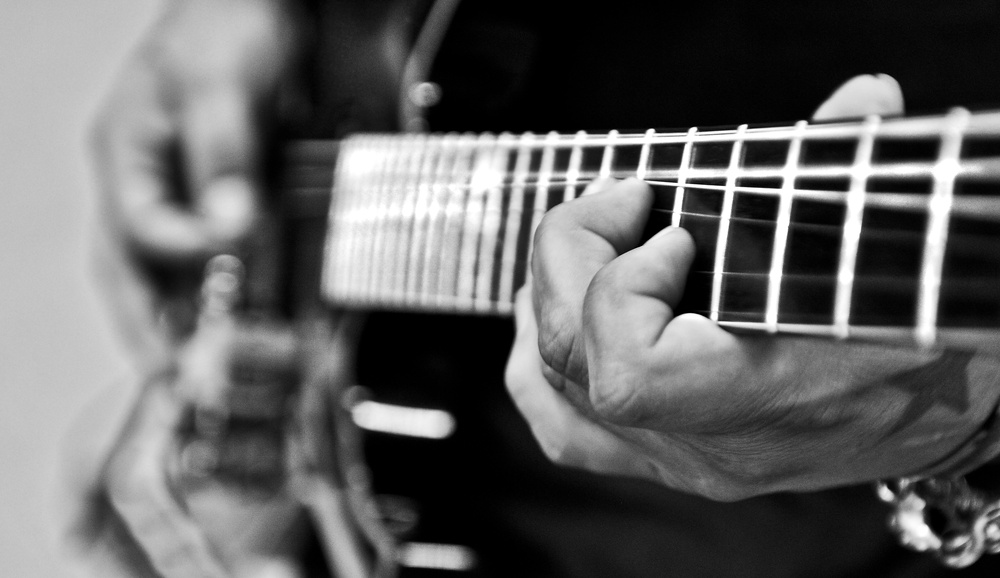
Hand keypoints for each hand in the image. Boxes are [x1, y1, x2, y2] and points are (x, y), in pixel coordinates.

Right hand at [63, 1, 313, 574]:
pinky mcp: (271, 214)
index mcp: (133, 159)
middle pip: (152, 281)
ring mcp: (221, 209)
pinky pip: (267, 272)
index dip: (179, 256)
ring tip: (237, 384)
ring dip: (219, 334)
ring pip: (204, 288)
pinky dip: (277, 308)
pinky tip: (292, 343)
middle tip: (187, 386)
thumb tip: (230, 228)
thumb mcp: (220, 80)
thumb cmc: (240, 21)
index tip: (223, 266)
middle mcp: (172, 195)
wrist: (307, 8)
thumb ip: (223, 153)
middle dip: (167, 333)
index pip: (140, 231)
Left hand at [505, 75, 999, 500]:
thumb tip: (861, 97)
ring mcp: (680, 456)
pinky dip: (541, 365)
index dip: (620, 287)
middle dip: (570, 256)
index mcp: (765, 401)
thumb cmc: (930, 336)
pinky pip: (566, 431)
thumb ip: (858, 173)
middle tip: (619, 200)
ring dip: (549, 297)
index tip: (673, 230)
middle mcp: (708, 443)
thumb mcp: (893, 249)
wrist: (940, 410)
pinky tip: (554, 315)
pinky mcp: (667, 455)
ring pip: (552, 391)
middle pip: (571, 360)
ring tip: (584, 241)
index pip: (626, 373)